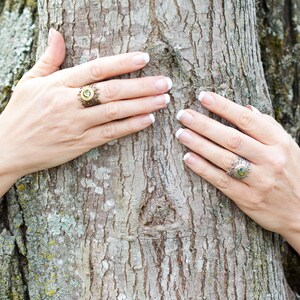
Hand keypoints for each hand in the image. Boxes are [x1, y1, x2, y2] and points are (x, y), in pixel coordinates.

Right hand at [0, 29, 171, 193]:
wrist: (8, 148)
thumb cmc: (20, 113)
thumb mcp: (30, 82)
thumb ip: (49, 59)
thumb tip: (56, 33)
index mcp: (58, 84)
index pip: (96, 69)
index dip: (122, 63)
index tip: (144, 59)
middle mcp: (69, 103)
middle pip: (111, 91)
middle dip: (141, 86)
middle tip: (165, 82)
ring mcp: (76, 125)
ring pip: (114, 113)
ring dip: (142, 105)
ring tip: (163, 99)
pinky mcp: (80, 144)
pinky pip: (110, 134)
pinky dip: (130, 126)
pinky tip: (147, 120)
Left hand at [175, 92, 299, 253]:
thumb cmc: (290, 172)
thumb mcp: (287, 146)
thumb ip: (267, 127)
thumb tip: (246, 108)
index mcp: (279, 142)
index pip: (247, 120)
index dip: (224, 107)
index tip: (203, 97)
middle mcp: (270, 160)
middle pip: (232, 138)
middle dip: (205, 125)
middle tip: (183, 115)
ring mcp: (259, 181)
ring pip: (224, 159)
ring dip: (200, 145)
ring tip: (181, 134)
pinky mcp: (247, 199)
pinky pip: (221, 181)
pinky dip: (203, 169)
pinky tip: (188, 158)